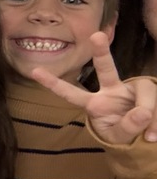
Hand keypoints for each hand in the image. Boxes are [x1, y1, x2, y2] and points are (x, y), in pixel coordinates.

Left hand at [31, 31, 156, 143]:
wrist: (145, 142)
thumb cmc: (125, 139)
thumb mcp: (119, 138)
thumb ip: (127, 127)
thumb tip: (143, 112)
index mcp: (95, 104)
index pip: (71, 93)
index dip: (53, 84)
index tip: (34, 71)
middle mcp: (112, 92)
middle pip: (106, 69)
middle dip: (101, 52)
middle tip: (96, 36)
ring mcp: (133, 90)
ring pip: (145, 92)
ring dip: (149, 113)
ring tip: (150, 136)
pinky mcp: (150, 92)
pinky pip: (156, 102)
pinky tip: (154, 135)